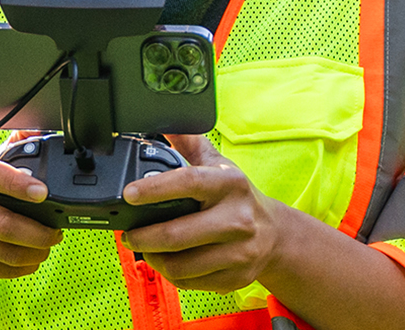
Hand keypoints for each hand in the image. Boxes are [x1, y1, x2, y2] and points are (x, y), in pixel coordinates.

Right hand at [0, 150, 64, 286]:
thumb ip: (11, 151)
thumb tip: (36, 133)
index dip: (16, 182)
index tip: (43, 192)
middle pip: (2, 223)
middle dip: (38, 233)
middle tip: (55, 233)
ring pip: (4, 251)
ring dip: (34, 253)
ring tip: (45, 247)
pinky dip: (21, 268)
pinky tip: (28, 260)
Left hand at [119, 134, 286, 291]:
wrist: (276, 235)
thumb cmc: (239, 198)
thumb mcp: (219, 165)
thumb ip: (190, 143)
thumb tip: (166, 121)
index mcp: (230, 184)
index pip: (187, 183)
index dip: (153, 189)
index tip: (128, 194)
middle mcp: (238, 218)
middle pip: (177, 235)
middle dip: (142, 236)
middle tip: (128, 233)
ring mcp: (239, 252)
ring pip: (180, 265)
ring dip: (153, 258)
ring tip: (145, 248)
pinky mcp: (235, 278)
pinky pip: (190, 282)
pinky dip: (171, 274)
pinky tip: (168, 261)